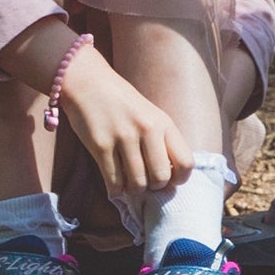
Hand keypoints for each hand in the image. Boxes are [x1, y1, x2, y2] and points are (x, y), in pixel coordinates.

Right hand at [59, 52, 194, 201]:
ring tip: (128, 182)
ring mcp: (124, 137)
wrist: (89, 83)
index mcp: (164, 123)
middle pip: (161, 178)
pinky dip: (115, 190)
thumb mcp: (151, 115)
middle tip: (144, 182)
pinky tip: (114, 184)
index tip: (167, 179)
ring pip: (137, 184)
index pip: (186, 163)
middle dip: (153, 187)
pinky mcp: (101, 145)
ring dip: (132, 190)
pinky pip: (114, 182)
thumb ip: (162, 142)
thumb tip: (169, 181)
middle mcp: (147, 129)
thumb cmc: (122, 104)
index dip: (179, 179)